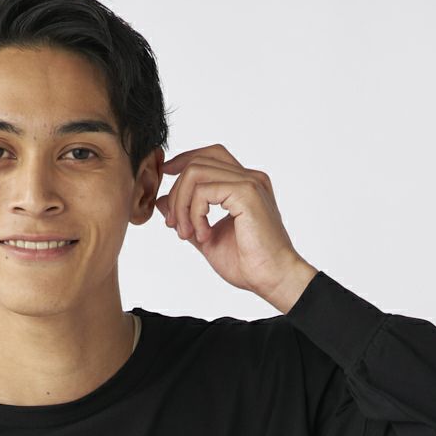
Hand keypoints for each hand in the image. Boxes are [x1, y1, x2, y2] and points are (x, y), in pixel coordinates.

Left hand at [155, 144, 317, 310]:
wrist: (272, 279)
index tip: (166, 179)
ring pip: (196, 172)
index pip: (209, 157)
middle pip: (199, 160)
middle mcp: (248, 178)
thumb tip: (162, 201)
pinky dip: (194, 214)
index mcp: (244, 185)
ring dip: (182, 205)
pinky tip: (203, 235)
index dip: (183, 162)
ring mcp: (249, 182)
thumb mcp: (207, 238)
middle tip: (175, 225)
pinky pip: (203, 191)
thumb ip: (187, 218)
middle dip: (177, 191)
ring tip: (187, 234)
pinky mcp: (246, 192)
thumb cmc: (248, 263)